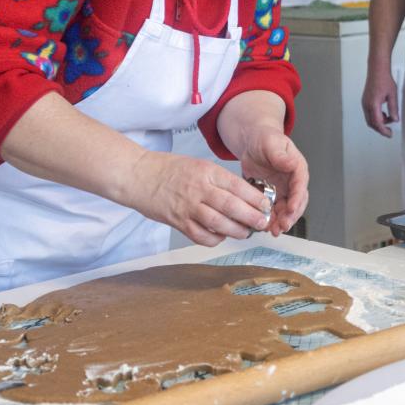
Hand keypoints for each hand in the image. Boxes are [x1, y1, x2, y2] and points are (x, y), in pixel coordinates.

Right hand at [123, 150, 271, 246]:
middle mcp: (198, 189)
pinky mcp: (178, 221)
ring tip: (245, 232)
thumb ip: (219, 180)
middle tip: (262, 222)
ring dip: (236, 231)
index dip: (255, 198)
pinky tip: (221, 236)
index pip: (237, 186)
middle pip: (231, 206)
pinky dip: (214, 239)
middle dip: (251, 217)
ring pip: (218, 223)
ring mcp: (188, 207)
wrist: (137, 175)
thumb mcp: (199, 165)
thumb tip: (244, 196)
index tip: (266, 205)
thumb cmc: (168, 169)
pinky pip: (201, 236)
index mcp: (206, 172)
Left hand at [236, 128, 309, 235]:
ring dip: (281, 221)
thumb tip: (291, 164)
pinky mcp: (272, 195)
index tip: (291, 209)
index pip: (300, 185)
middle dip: (291, 216)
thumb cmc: (264, 138)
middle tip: (282, 226)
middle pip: (297, 202)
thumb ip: (281, 155)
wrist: (252, 141)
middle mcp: (292, 181)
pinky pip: (273, 210)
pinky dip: (270, 219)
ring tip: (273, 231)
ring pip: (286, 210)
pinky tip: (264, 226)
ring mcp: (283, 189)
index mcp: (297, 168)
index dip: (297, 199)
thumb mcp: (271, 142)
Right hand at [362, 67, 399, 136]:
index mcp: (373, 104)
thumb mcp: (393, 95)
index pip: (377, 123)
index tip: (389, 134)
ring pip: (369, 119)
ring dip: (378, 122)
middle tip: (389, 131)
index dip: (383, 131)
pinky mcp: (365, 101)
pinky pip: (369, 113)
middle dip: (380, 129)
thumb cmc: (384, 80)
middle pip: (371, 123)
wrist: (377, 70)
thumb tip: (395, 120)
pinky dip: (376, 117)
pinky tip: (384, 113)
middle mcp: (366, 105)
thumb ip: (394, 108)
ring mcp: (364, 103)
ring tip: (389, 118)